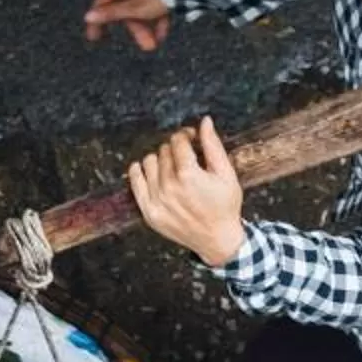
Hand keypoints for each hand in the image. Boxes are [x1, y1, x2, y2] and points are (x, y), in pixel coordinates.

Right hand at [85, 0, 170, 50]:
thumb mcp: (133, 8)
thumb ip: (111, 13)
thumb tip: (88, 16)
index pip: (102, 1)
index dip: (97, 19)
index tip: (94, 37)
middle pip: (126, 8)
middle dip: (135, 29)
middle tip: (145, 46)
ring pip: (142, 8)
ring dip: (147, 27)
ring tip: (155, 44)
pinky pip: (155, 5)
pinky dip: (157, 19)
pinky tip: (162, 34)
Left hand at [128, 119, 245, 266]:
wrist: (217, 240)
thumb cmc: (225, 205)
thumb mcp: (226, 174)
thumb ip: (213, 146)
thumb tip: (205, 121)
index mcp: (189, 175)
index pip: (178, 141)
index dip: (186, 135)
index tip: (192, 138)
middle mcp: (169, 187)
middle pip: (164, 151)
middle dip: (175, 149)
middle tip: (186, 157)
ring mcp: (157, 200)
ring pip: (148, 162)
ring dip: (159, 160)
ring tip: (172, 168)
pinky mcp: (149, 211)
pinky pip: (135, 181)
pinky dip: (138, 171)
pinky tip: (146, 169)